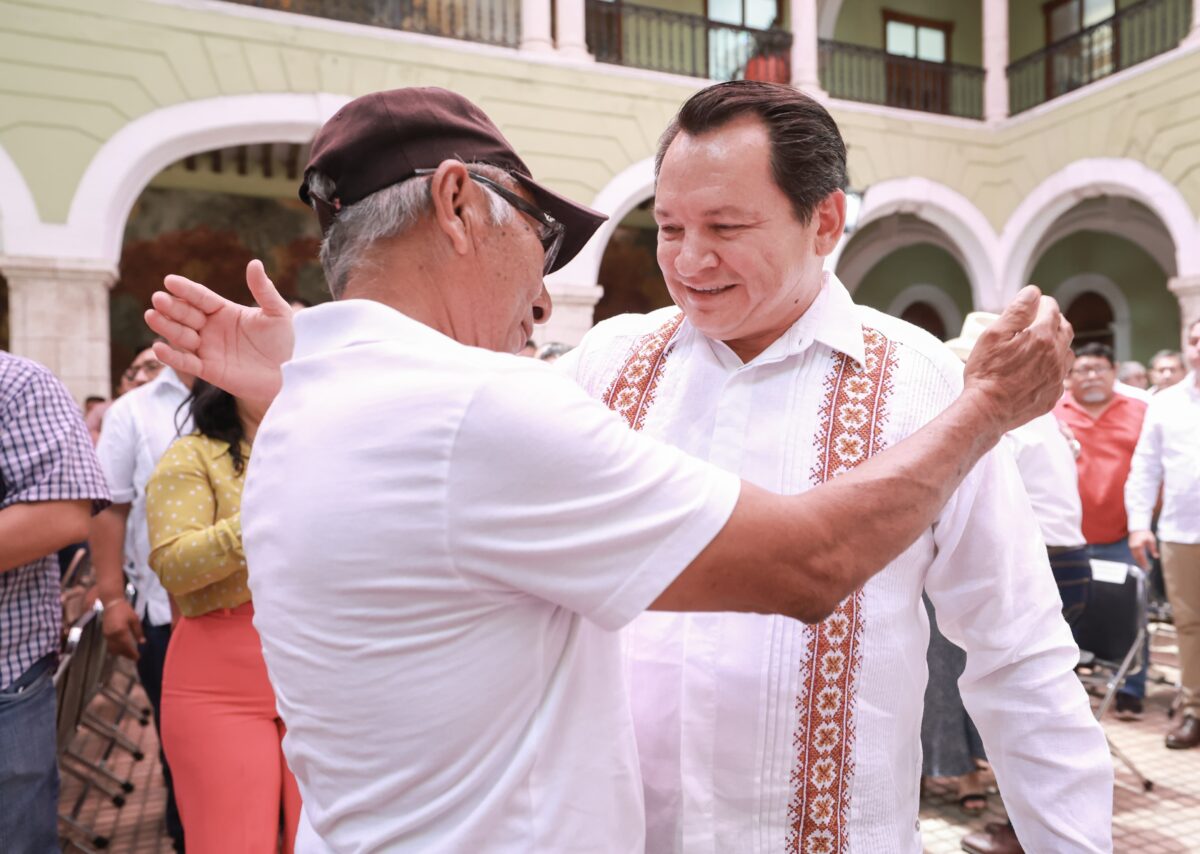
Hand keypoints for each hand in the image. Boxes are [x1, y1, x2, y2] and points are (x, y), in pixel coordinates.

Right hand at [101, 598, 144, 660]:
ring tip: (129, 655)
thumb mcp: (135, 619)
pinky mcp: (104, 634)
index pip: (127, 646)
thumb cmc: (125, 610)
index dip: (132, 653)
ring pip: (113, 649)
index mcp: (121, 631)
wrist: (111, 603)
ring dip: (121, 653)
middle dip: (127, 655)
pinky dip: (115, 649)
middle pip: (119, 650)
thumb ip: (138, 632)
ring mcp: (107, 635)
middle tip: (134, 658)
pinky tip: (121, 649)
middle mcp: (112, 635)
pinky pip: (110, 645)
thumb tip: (142, 642)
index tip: (138, 658)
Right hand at [144, 260, 294, 404]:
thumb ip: (264, 290)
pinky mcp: (208, 370)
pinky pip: (186, 363)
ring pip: (181, 336)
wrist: (287, 374)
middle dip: (172, 307)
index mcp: (224, 311)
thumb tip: (255, 263)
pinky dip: (171, 357)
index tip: (169, 281)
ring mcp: (207, 349)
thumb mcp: (277, 313)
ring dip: (166, 327)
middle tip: (158, 298)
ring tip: (151, 316)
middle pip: (186, 314)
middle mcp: (211, 328)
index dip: (185, 289)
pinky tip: (158, 347)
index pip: (200, 297)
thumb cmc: (282, 342)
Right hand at [962, 286, 1072, 434]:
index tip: (1033, 304)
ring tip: (1039, 345)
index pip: (1051, 309)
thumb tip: (1033, 293)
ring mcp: (1057, 377)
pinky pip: (1061, 374)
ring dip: (1057, 343)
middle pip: (1065, 328)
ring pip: (1067, 351)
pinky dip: (1053, 366)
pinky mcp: (1053, 394)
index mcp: (1042, 337)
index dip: (1041, 303)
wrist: (987, 410)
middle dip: (1054, 320)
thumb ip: (1017, 311)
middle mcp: (1055, 355)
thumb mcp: (993, 335)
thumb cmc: (986, 374)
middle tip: (1038, 321)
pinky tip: (1037, 369)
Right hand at [1128, 530, 1158, 570]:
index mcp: (1138, 546)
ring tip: (1143, 566)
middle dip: (1141, 564)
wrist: (1138, 527)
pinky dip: (1136, 558)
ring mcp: (1131, 546)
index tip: (1148, 567)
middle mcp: (1133, 547)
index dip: (1144, 563)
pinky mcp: (1130, 546)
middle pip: (1137, 558)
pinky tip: (1140, 560)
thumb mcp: (1151, 541)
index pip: (1141, 557)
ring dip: (1138, 561)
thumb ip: (1153, 549)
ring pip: (1134, 556)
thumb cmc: (1145, 533)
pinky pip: (1133, 554)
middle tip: (1146, 569)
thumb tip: (1156, 556)